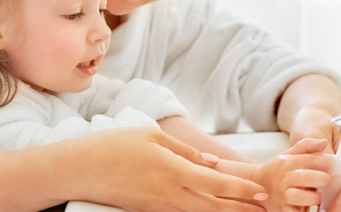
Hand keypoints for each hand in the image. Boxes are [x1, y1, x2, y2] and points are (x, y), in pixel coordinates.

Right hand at [48, 127, 267, 211]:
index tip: (259, 193)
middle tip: (262, 211)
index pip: (216, 184)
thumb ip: (185, 151)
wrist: (79, 170)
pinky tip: (210, 209)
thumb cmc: (113, 146)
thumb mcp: (152, 136)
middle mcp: (169, 193)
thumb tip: (212, 164)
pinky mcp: (148, 210)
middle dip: (239, 210)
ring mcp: (158, 205)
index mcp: (172, 170)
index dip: (240, 191)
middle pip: (212, 206)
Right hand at [251, 138, 333, 211]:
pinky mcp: (284, 209)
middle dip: (320, 178)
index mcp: (287, 162)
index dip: (326, 160)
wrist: (258, 184)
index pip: (309, 159)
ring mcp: (284, 194)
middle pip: (303, 177)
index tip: (336, 162)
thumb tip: (323, 142)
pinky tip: (311, 209)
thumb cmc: (278, 169)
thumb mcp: (289, 154)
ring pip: (298, 196)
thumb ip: (306, 146)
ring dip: (312, 197)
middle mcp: (285, 178)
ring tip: (318, 196)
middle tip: (327, 180)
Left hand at [286, 106, 340, 211]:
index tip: (337, 209)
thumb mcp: (314, 129)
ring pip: (339, 197)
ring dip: (330, 208)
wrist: (309, 121)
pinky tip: (310, 211)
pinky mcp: (326, 182)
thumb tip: (325, 165)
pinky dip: (320, 206)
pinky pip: (326, 197)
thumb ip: (319, 148)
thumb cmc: (313, 122)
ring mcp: (338, 177)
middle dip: (339, 207)